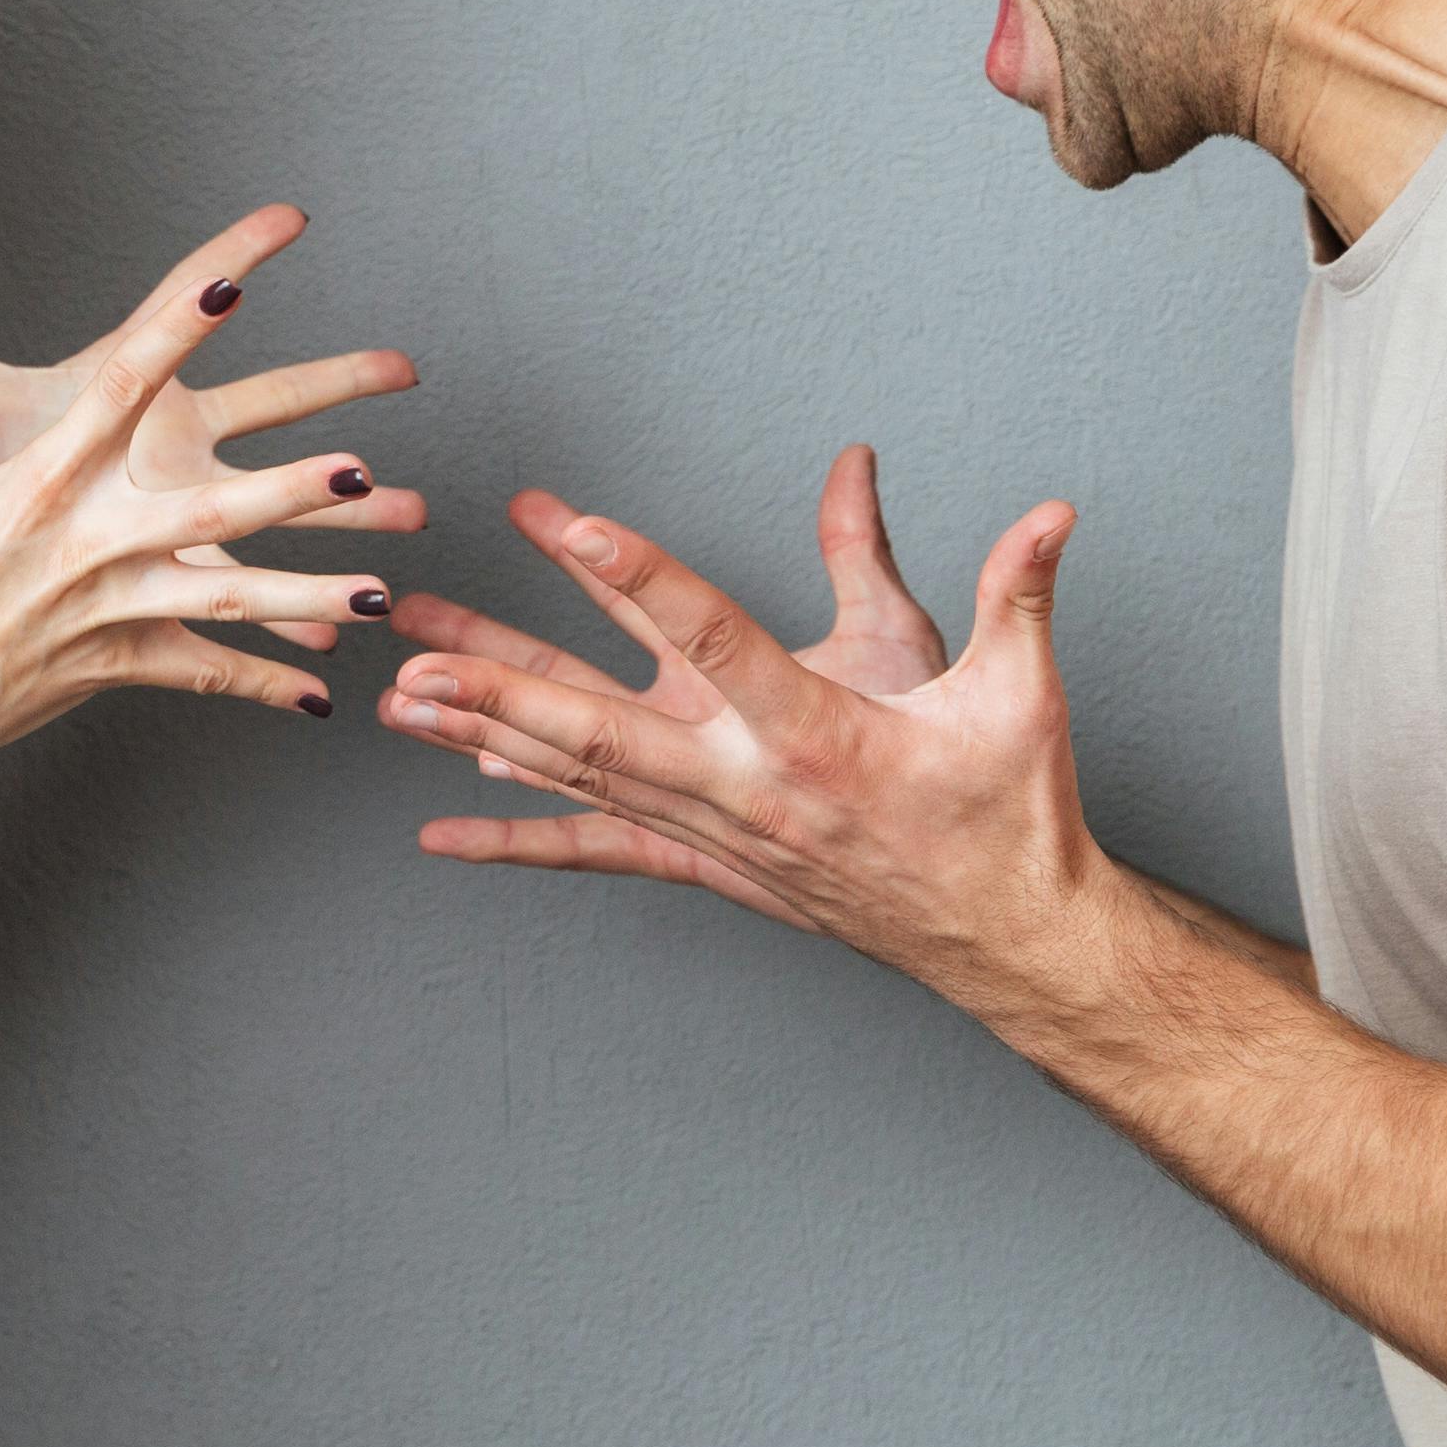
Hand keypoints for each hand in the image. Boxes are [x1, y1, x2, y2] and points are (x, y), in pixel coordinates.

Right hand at [0, 205, 414, 792]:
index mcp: (31, 487)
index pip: (115, 388)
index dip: (174, 330)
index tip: (232, 279)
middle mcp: (80, 549)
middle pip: (203, 514)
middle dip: (286, 492)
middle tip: (362, 465)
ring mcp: (103, 614)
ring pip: (226, 601)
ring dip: (310, 590)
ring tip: (390, 587)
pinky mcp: (109, 666)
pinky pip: (199, 672)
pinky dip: (262, 679)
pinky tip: (327, 690)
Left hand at [375, 446, 1112, 999]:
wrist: (1006, 937)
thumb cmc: (1011, 811)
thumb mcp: (1016, 688)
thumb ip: (1013, 589)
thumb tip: (1049, 509)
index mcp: (817, 731)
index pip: (713, 635)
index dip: (640, 575)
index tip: (571, 522)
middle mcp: (748, 785)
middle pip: (601, 723)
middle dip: (499, 679)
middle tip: (414, 643)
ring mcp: (718, 832)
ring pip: (582, 775)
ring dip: (485, 734)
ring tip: (398, 696)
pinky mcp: (711, 865)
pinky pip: (600, 850)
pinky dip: (518, 838)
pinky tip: (442, 832)